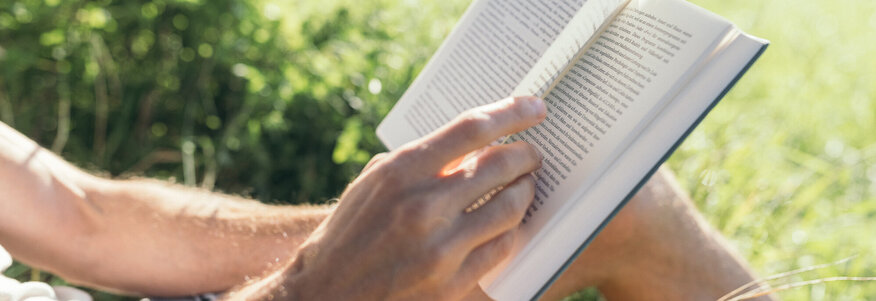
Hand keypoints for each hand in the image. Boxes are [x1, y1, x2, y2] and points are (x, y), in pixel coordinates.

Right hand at [266, 96, 545, 299]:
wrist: (328, 290)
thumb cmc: (353, 229)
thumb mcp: (376, 180)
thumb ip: (424, 161)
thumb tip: (475, 146)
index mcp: (402, 171)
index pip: (472, 129)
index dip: (512, 113)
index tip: (534, 107)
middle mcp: (423, 206)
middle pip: (501, 166)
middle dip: (527, 155)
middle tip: (533, 154)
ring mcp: (440, 248)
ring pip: (510, 208)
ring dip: (526, 192)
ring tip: (525, 186)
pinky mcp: (451, 283)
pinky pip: (502, 248)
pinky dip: (511, 230)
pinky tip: (509, 224)